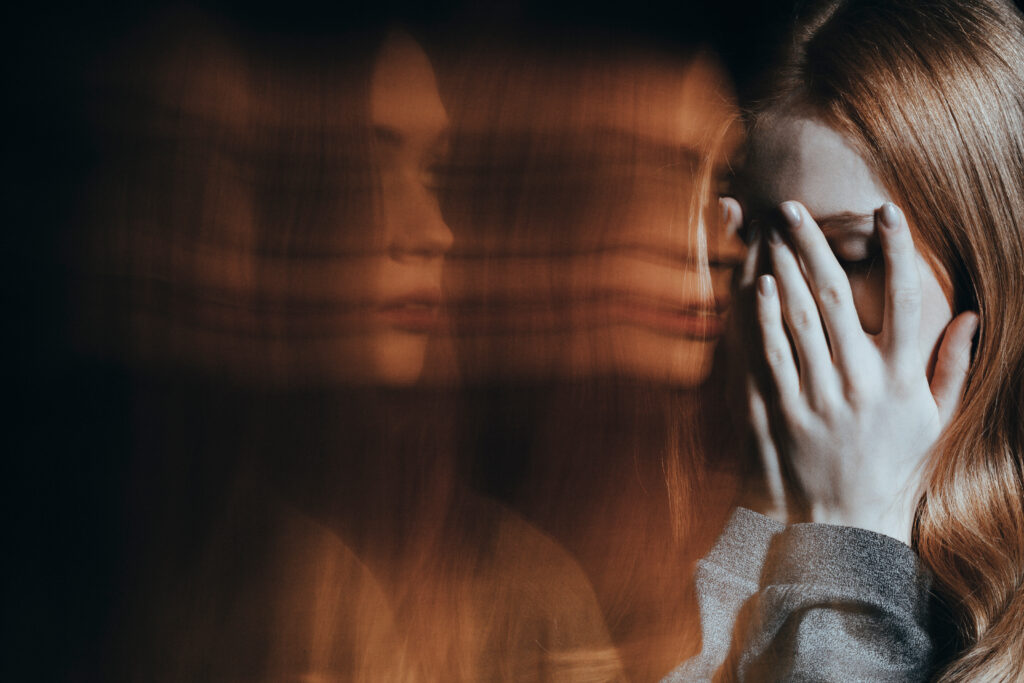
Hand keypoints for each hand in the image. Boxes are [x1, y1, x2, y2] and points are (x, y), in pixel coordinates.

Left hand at [752, 201, 976, 543]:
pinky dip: (764, 317)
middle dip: (815, 244)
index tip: (888, 209)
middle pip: (837, 296)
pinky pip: (772, 355)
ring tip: (771, 232)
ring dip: (783, 269)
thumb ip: (951, 366)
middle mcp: (861, 381)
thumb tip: (970, 315)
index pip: (906, 299)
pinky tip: (758, 284)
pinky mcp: (784, 411)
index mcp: (901, 377)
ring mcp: (819, 396)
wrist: (842, 519)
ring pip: (799, 318)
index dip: (898, 251)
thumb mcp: (932, 420)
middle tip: (792, 207)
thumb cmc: (891, 464)